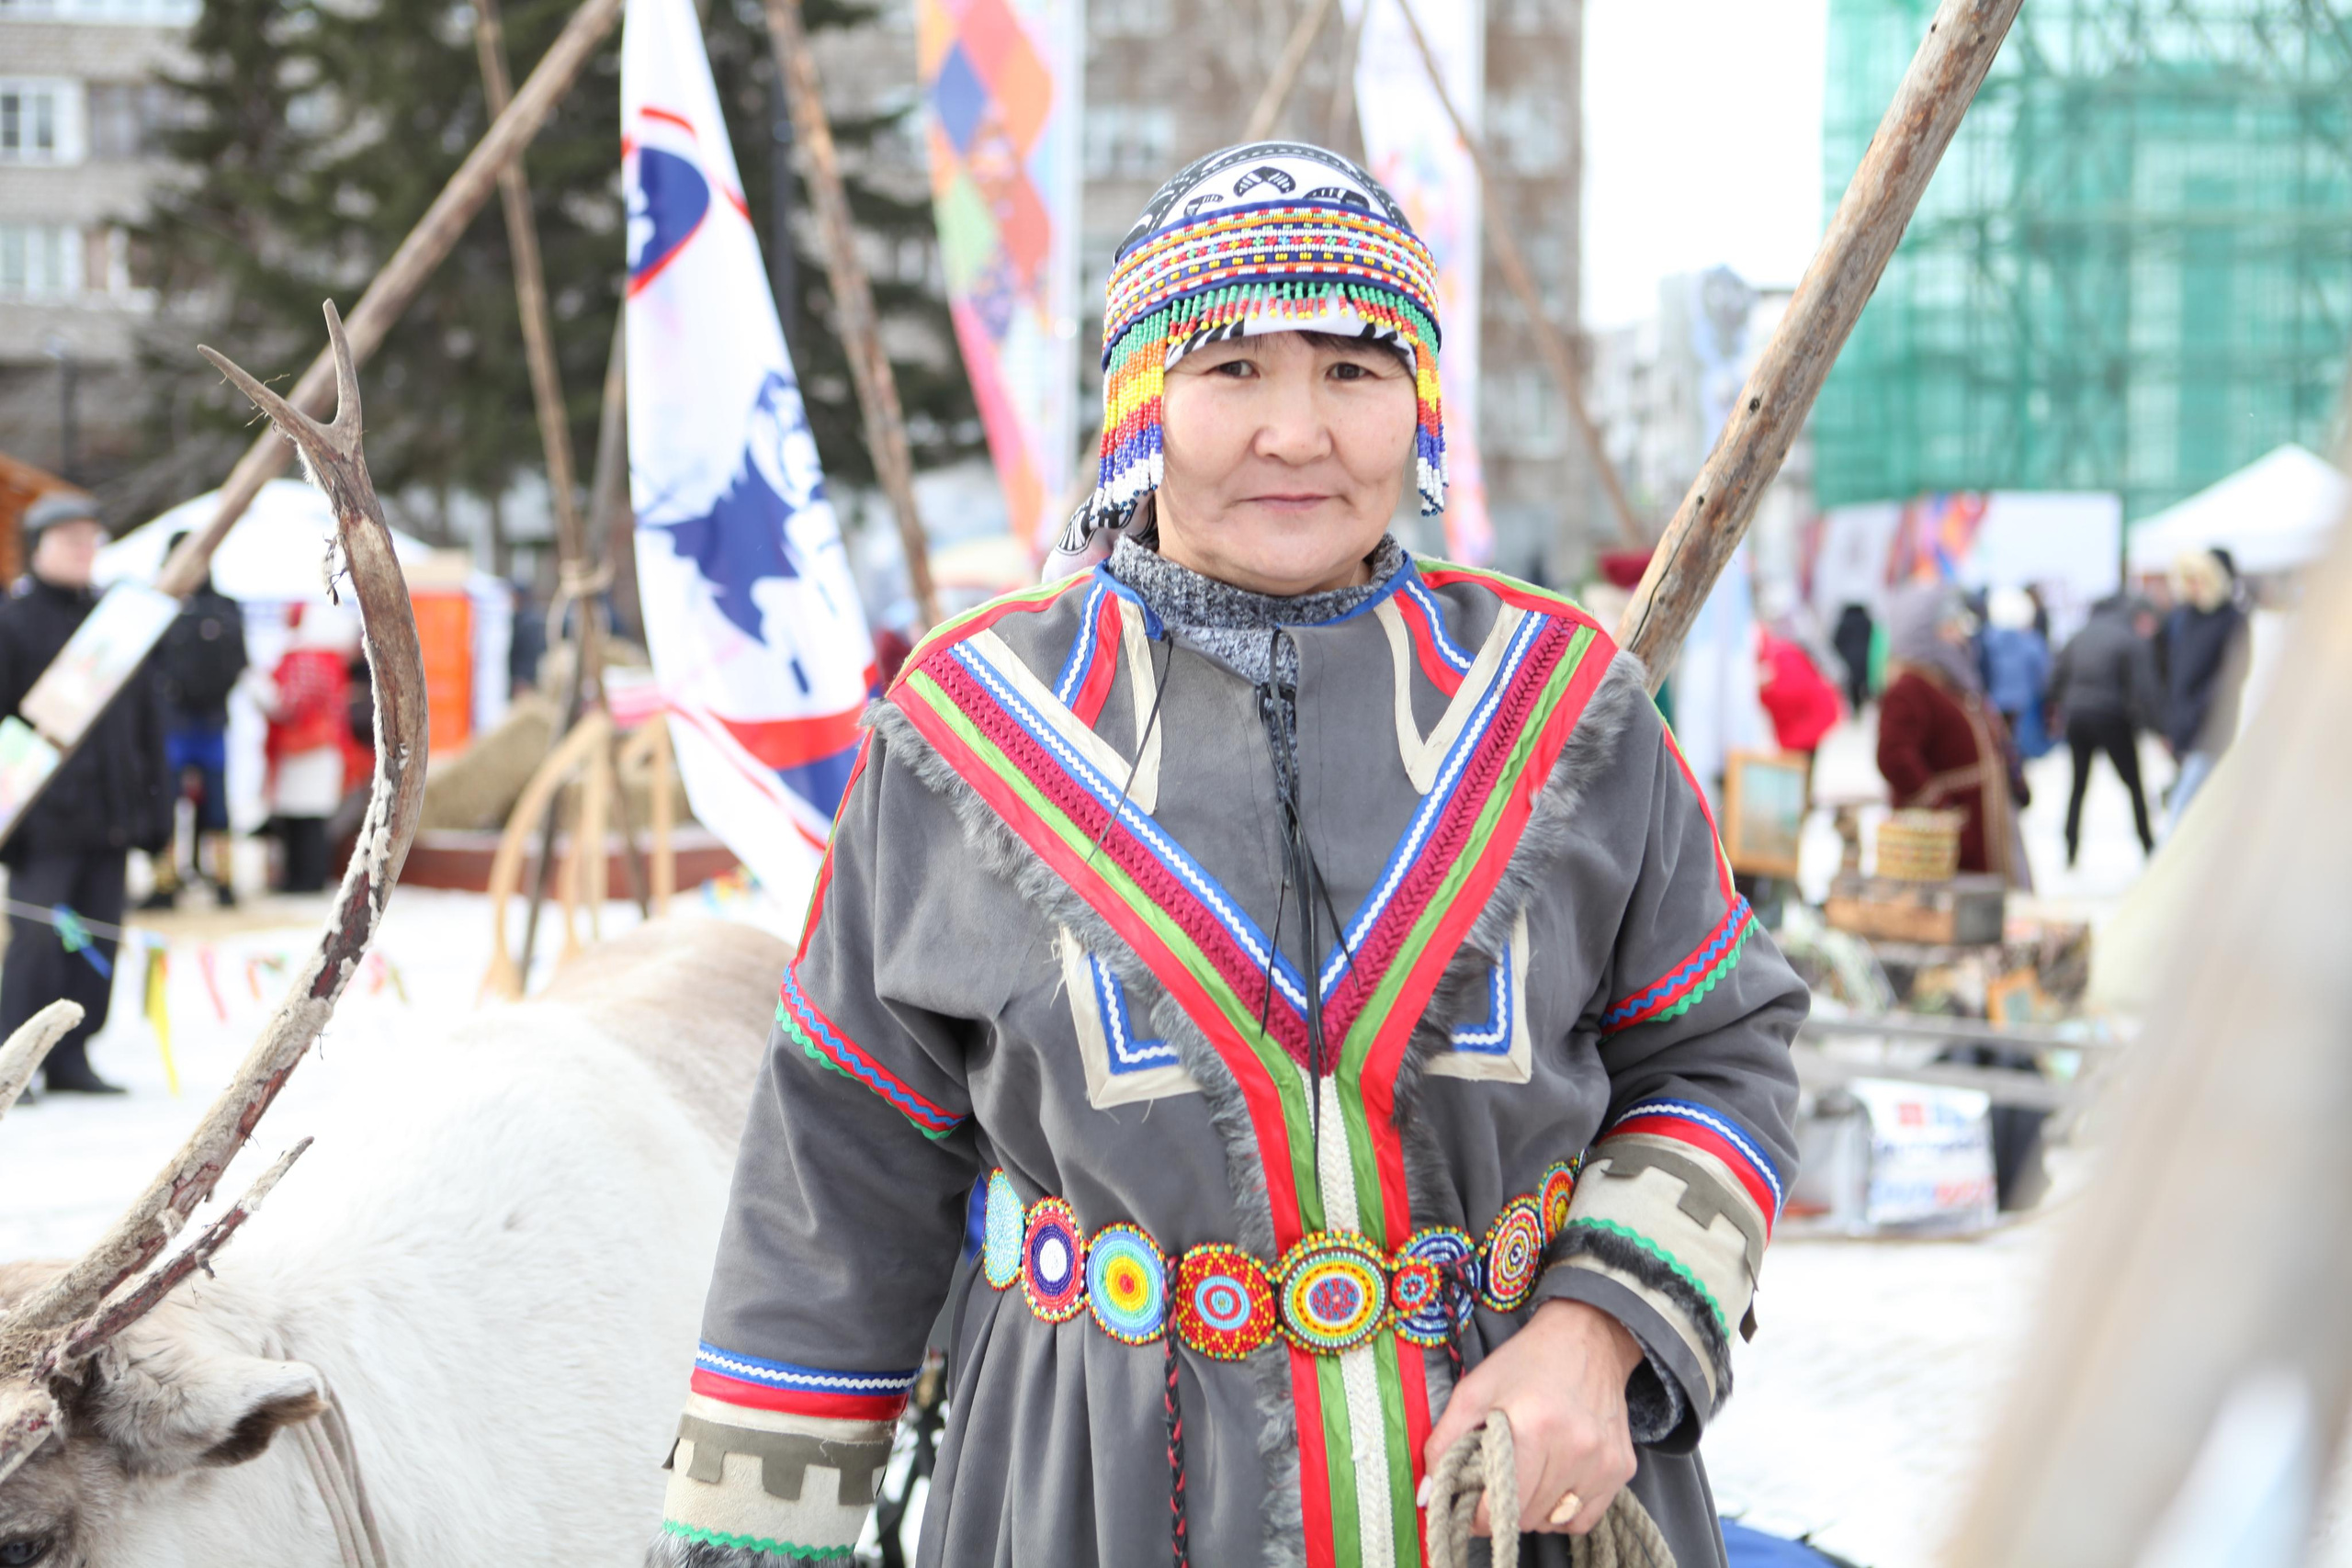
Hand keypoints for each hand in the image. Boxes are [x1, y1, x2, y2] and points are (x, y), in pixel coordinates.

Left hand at [1420, 1300, 1641, 1536]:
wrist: (1588, 1336)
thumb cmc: (1525, 1361)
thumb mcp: (1474, 1390)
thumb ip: (1445, 1442)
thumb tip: (1427, 1494)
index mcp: (1534, 1426)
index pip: (1501, 1505)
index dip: (1477, 1514)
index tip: (1471, 1504)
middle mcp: (1575, 1447)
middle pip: (1525, 1516)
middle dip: (1502, 1509)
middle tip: (1495, 1483)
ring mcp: (1603, 1461)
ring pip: (1554, 1521)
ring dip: (1532, 1510)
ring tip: (1525, 1477)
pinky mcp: (1622, 1468)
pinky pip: (1584, 1518)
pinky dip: (1563, 1513)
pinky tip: (1552, 1484)